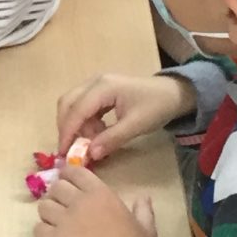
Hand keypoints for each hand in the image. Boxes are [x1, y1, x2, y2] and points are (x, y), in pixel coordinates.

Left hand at [35, 168, 158, 236]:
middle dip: (56, 194)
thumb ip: (143, 209)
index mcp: (101, 194)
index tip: (67, 180)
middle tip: (61, 205)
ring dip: (47, 213)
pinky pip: (38, 230)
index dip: (68, 174)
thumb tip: (143, 197)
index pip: (76, 172)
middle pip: (56, 187)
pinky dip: (42, 233)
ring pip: (43, 207)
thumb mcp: (147, 227)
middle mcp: (80, 202)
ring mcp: (65, 220)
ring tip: (53, 223)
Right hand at [55, 69, 195, 163]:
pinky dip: (85, 122)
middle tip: (71, 149)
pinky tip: (98, 133)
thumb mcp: (136, 125)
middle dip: (67, 127)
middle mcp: (95, 82)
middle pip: (67, 103)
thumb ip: (112, 139)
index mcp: (103, 87)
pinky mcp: (100, 91)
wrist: (173, 93)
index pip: (76, 109)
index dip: (68, 131)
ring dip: (77, 125)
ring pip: (73, 104)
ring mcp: (96, 85)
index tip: (63, 153)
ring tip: (92, 142)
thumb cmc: (156, 107)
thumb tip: (90, 154)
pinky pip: (83, 106)